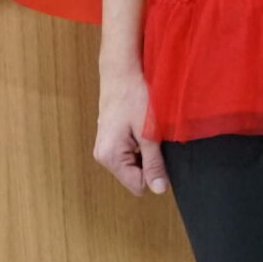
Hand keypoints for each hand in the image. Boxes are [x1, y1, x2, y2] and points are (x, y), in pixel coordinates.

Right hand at [94, 66, 167, 196]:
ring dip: (144, 152)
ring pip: (132, 164)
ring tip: (146, 130)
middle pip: (133, 175)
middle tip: (152, 137)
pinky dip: (139, 144)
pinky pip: (128, 152)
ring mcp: (104, 147)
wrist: (121, 71)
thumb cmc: (134, 97)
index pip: (138, 185)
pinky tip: (140, 127)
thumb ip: (153, 163)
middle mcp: (102, 156)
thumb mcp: (149, 133)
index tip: (160, 152)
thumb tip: (159, 190)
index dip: (154, 173)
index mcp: (110, 157)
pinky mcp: (109, 139)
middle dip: (148, 161)